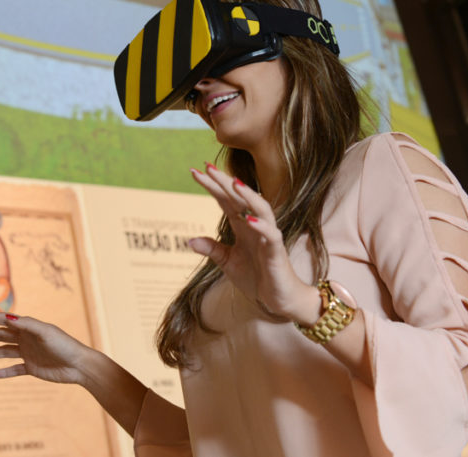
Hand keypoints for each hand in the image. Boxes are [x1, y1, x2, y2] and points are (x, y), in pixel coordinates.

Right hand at [0, 312, 91, 383]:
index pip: (6, 321)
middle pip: (1, 336)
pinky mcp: (32, 368)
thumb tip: (7, 318)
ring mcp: (28, 353)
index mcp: (29, 327)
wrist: (79, 366)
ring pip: (4, 352)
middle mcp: (26, 339)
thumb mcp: (46, 332)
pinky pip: (13, 370)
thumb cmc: (65, 345)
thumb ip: (27, 325)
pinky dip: (2, 372)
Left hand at [189, 163, 318, 322]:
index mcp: (242, 226)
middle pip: (239, 198)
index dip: (212, 186)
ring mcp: (268, 236)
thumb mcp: (228, 262)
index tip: (195, 172)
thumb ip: (212, 249)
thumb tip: (189, 241)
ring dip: (247, 195)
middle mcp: (255, 225)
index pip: (225, 200)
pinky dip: (261, 226)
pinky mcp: (277, 251)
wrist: (278, 300)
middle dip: (224, 182)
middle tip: (207, 168)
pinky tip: (248, 219)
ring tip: (232, 183)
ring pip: (260, 209)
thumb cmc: (256, 278)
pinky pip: (271, 235)